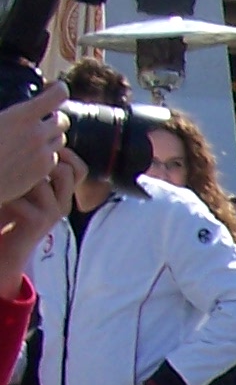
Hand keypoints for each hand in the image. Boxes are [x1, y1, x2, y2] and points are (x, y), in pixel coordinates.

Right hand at [0, 83, 66, 206]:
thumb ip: (11, 114)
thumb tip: (19, 110)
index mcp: (22, 115)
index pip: (58, 95)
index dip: (59, 90)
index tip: (54, 89)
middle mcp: (37, 133)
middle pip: (63, 120)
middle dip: (54, 118)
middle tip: (42, 120)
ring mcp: (42, 152)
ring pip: (61, 140)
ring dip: (51, 138)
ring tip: (32, 139)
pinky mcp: (43, 169)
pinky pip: (54, 158)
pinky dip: (46, 155)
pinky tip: (29, 156)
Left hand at [0, 149, 77, 289]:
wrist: (7, 246)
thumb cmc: (12, 211)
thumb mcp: (26, 186)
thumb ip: (33, 170)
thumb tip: (31, 139)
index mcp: (63, 193)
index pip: (79, 168)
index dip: (64, 154)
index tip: (40, 146)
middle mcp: (63, 203)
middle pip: (67, 170)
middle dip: (42, 161)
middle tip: (20, 162)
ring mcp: (54, 213)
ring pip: (46, 179)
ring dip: (23, 175)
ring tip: (7, 180)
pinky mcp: (39, 221)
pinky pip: (28, 192)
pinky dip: (11, 190)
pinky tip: (3, 196)